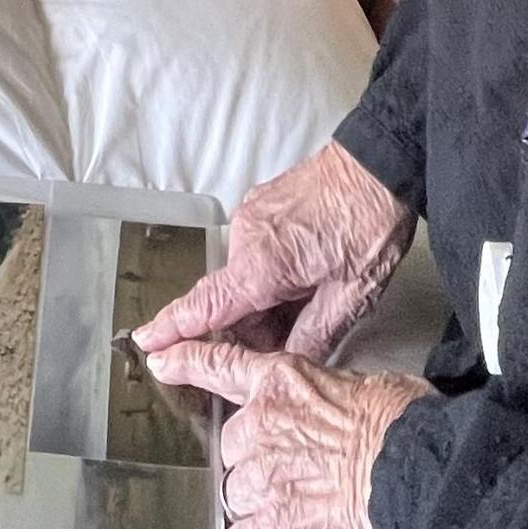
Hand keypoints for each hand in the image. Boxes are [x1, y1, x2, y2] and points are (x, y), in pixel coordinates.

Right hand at [136, 142, 415, 361]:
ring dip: (270, 298)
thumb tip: (285, 364)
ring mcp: (252, 216)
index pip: (205, 307)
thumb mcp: (352, 295)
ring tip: (318, 292)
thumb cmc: (371, 223)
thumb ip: (312, 337)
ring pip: (246, 278)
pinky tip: (310, 270)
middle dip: (259, 326)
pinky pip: (255, 251)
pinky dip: (274, 271)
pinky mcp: (262, 204)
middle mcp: (246, 238)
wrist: (382, 164)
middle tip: (307, 329)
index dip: (173, 329)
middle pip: (233, 301)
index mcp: (261, 265)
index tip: (145, 342)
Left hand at [149, 340, 432, 528]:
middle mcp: (261, 424)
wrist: (414, 469)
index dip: (188, 362)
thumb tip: (324, 419)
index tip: (163, 360)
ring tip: (306, 503)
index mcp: (285, 382)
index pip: (222, 365)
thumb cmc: (400, 427)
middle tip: (301, 471)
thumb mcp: (359, 387)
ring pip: (237, 495)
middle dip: (257, 462)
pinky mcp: (271, 526)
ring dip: (262, 503)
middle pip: (232, 448)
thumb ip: (320, 399)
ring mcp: (262, 476)